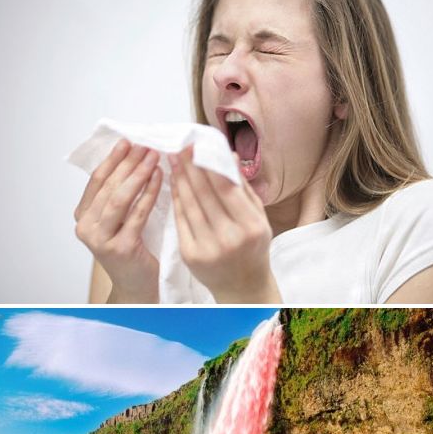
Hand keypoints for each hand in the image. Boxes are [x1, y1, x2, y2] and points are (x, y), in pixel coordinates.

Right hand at [74, 139, 162, 302]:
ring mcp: (101, 240)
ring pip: (119, 199)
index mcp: (83, 217)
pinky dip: (149, 194)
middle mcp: (86, 228)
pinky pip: (137, 214)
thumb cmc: (130, 251)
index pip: (96, 181)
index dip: (112, 160)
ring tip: (153, 158)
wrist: (136, 286)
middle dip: (127, 163)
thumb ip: (117, 196)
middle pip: (108, 187)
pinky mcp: (121, 248)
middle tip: (144, 147)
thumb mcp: (117, 221)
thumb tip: (131, 159)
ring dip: (137, 175)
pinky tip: (159, 179)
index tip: (126, 143)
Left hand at [169, 147, 280, 302]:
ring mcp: (208, 249)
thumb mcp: (258, 218)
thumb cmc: (253, 248)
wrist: (242, 287)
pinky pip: (181, 221)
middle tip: (180, 148)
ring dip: (180, 180)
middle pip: (204, 194)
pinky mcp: (191, 256)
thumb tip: (228, 154)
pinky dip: (176, 200)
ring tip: (174, 161)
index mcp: (251, 227)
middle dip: (190, 167)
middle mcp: (230, 238)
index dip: (208, 164)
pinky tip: (174, 184)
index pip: (225, 187)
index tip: (197, 146)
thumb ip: (243, 188)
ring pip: (189, 206)